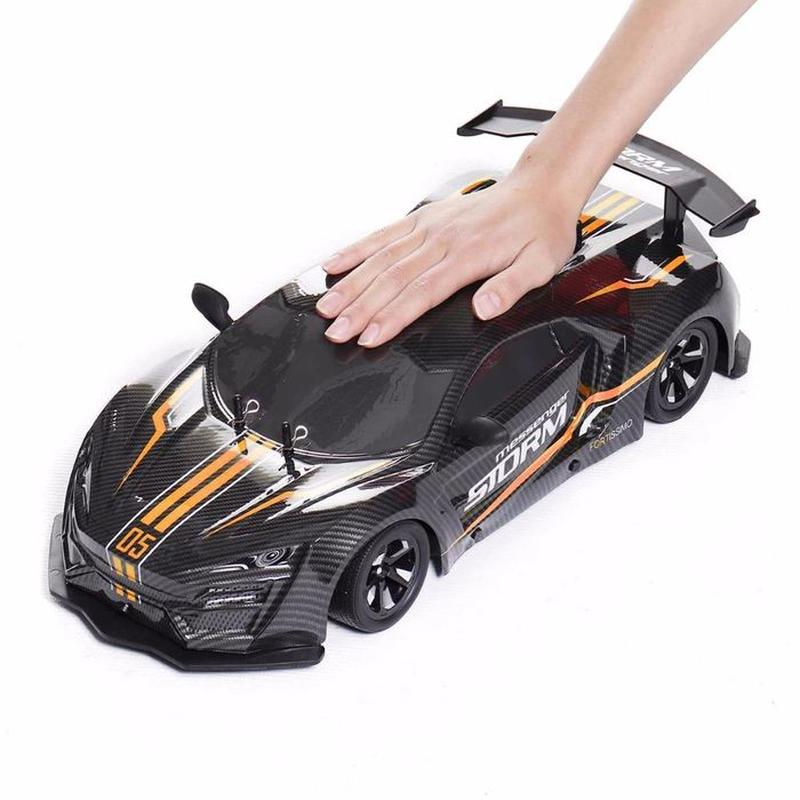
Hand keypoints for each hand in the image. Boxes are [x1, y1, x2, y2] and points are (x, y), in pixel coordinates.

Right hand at [316, 166, 580, 346]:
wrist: (540, 189)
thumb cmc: (539, 229)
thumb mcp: (540, 264)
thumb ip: (510, 287)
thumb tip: (485, 307)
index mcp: (467, 254)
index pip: (421, 292)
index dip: (392, 317)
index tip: (369, 336)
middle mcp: (442, 238)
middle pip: (392, 278)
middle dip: (360, 308)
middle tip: (336, 331)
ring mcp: (428, 227)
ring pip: (380, 258)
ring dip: (351, 284)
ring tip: (327, 307)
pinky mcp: (423, 218)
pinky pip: (382, 235)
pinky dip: (355, 251)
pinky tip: (334, 265)